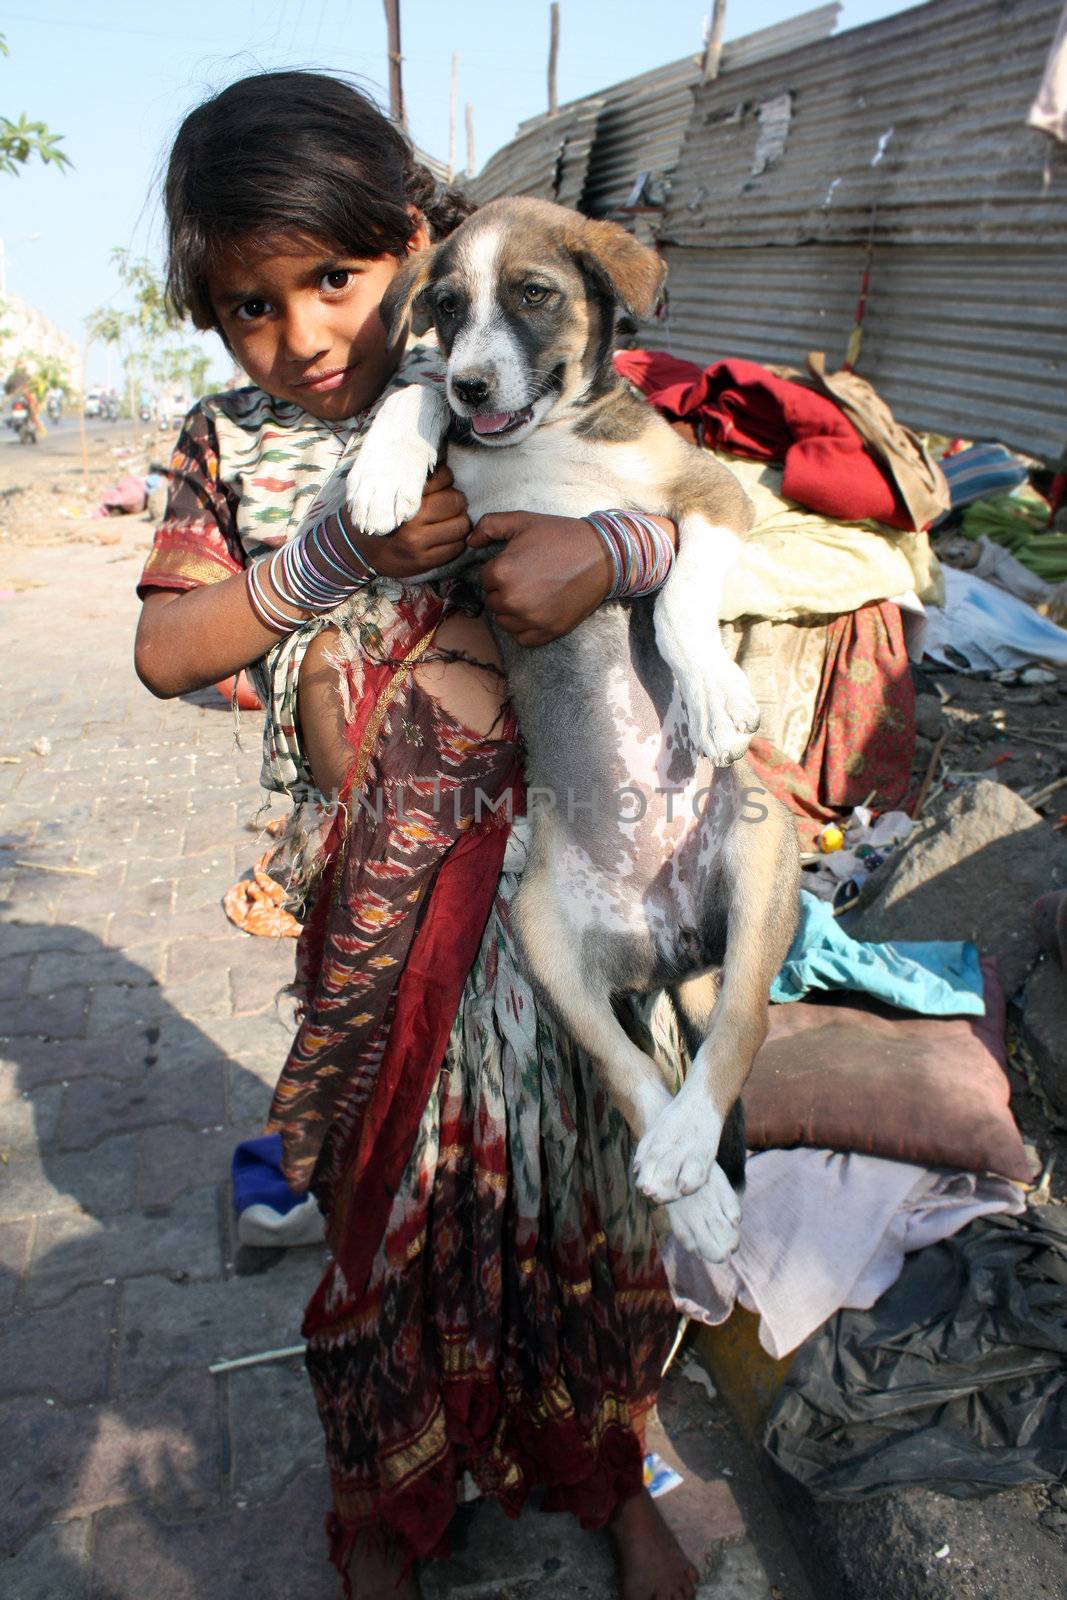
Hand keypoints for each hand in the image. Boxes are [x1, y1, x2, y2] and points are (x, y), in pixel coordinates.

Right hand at [347, 466, 470, 579]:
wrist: (355, 550)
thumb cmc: (373, 514)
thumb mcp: (383, 490)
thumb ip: (407, 478)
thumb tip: (436, 463)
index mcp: (402, 497)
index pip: (442, 478)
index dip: (446, 478)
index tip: (442, 483)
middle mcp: (412, 521)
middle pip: (455, 501)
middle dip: (456, 500)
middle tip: (449, 503)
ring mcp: (419, 544)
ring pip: (460, 526)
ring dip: (460, 521)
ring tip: (451, 520)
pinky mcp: (424, 562)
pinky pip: (456, 548)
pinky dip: (457, 541)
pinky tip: (447, 537)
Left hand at [466, 511, 615, 646]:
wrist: (602, 555)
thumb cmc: (561, 535)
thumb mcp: (522, 520)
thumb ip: (489, 526)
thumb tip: (470, 542)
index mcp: (502, 573)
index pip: (485, 578)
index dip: (499, 568)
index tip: (518, 563)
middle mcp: (512, 600)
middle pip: (493, 601)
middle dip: (503, 590)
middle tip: (527, 577)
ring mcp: (530, 619)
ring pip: (504, 621)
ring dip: (511, 610)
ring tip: (531, 593)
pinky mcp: (548, 632)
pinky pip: (522, 638)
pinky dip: (524, 628)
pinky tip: (536, 612)